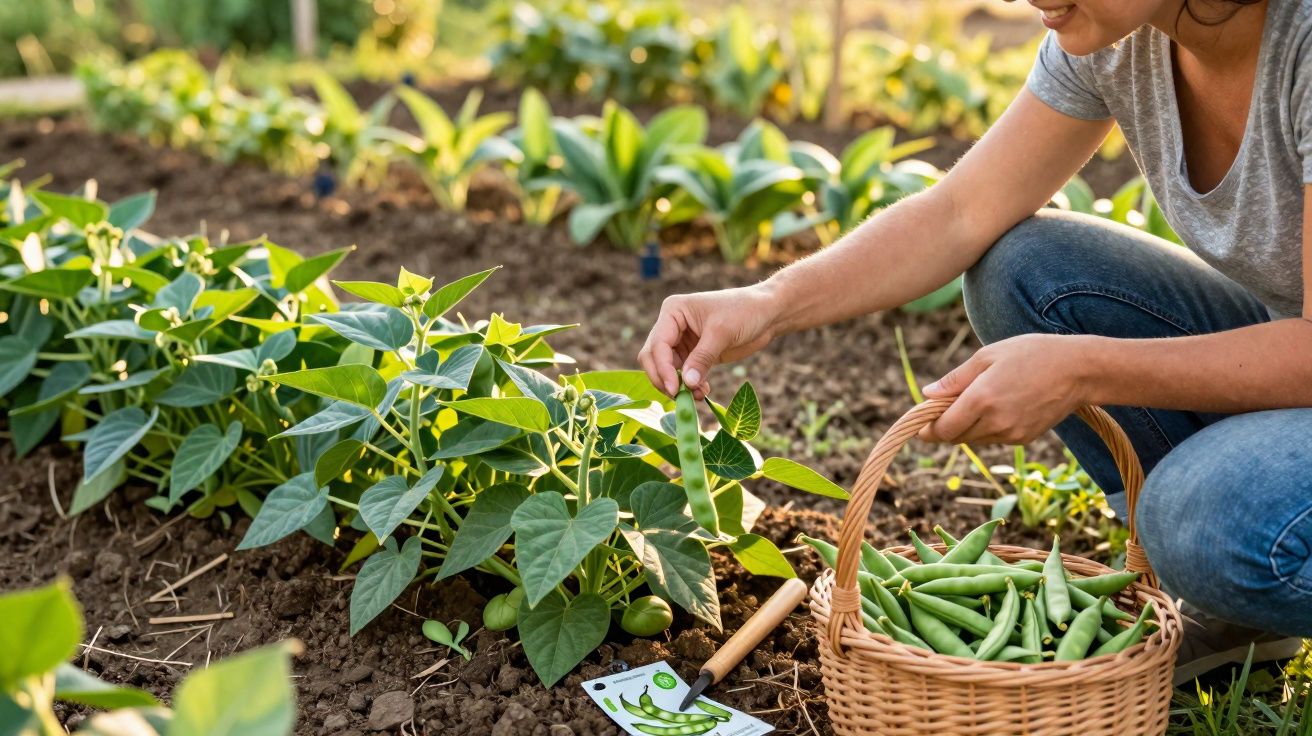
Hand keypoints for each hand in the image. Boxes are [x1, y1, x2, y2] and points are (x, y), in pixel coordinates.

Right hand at [638, 285, 780, 398]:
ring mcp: (682, 341)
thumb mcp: (722, 333)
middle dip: (664, 379)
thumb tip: (686, 384)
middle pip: (654, 358)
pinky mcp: (694, 354)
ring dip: (678, 385)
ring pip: (666, 370)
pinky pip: (683, 375)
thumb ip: (702, 358)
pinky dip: (689, 386)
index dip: (662, 369)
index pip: (657, 345)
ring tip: (698, 396)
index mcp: (673, 312)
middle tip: (680, 396)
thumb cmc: (744, 311)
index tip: (675, 389)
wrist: (767, 313)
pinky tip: (704, 391)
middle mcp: (672, 326)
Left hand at [918, 334, 1096, 443]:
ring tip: (978, 400)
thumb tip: (927, 394)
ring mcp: (1011, 434)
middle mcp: (995, 422)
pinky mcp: (1024, 439)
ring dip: (966, 426)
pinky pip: (994, 438)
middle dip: (945, 426)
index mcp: (981, 399)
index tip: (920, 423)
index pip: (943, 429)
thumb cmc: (1032, 354)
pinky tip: (1000, 405)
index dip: (928, 428)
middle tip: (944, 407)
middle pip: (955, 437)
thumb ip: (955, 379)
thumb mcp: (988, 356)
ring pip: (974, 439)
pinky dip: (987, 427)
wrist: (1078, 370)